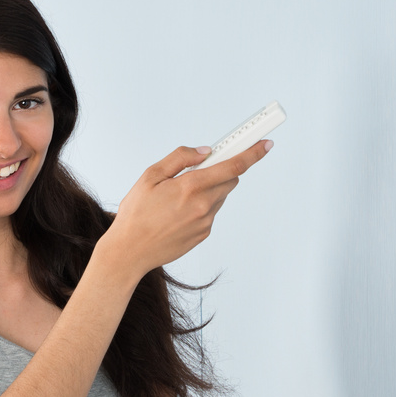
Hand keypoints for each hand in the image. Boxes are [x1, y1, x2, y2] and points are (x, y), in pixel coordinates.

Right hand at [97, 140, 271, 282]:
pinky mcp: (204, 234)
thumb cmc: (136, 212)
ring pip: (220, 196)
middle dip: (221, 169)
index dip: (253, 153)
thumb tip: (205, 151)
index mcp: (191, 186)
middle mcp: (203, 205)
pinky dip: (201, 206)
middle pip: (230, 179)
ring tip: (178, 196)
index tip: (266, 143)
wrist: (129, 252)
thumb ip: (180, 158)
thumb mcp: (150, 176)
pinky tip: (178, 212)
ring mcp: (205, 222)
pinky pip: (210, 212)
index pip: (233, 165)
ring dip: (209, 189)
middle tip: (203, 167)